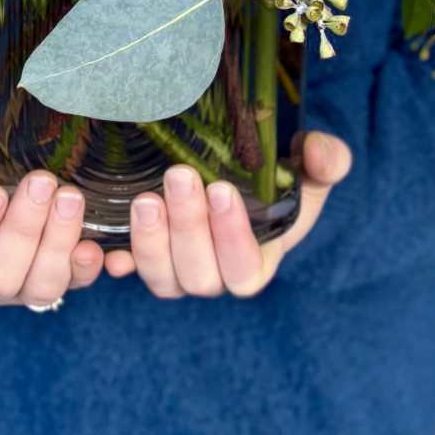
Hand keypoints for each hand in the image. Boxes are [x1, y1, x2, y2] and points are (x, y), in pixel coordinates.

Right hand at [0, 132, 103, 307]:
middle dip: (23, 230)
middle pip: (1, 277)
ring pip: (43, 286)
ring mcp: (28, 286)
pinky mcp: (68, 279)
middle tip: (43, 182)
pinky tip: (99, 245)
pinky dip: (91, 268)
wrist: (11, 182)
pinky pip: (81, 283)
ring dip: (58, 243)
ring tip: (71, 197)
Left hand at [103, 131, 352, 298]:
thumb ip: (326, 161)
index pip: (245, 270)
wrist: (239, 172)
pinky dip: (118, 261)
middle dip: (188, 227)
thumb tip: (325, 156)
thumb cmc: (279, 176)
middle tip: (179, 175)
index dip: (232, 237)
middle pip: (199, 275)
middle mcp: (215, 274)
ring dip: (151, 242)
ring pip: (162, 278)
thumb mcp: (309, 166)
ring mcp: (177, 269)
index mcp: (257, 261)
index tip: (223, 189)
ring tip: (145, 198)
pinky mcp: (147, 254)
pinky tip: (108, 245)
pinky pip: (128, 271)